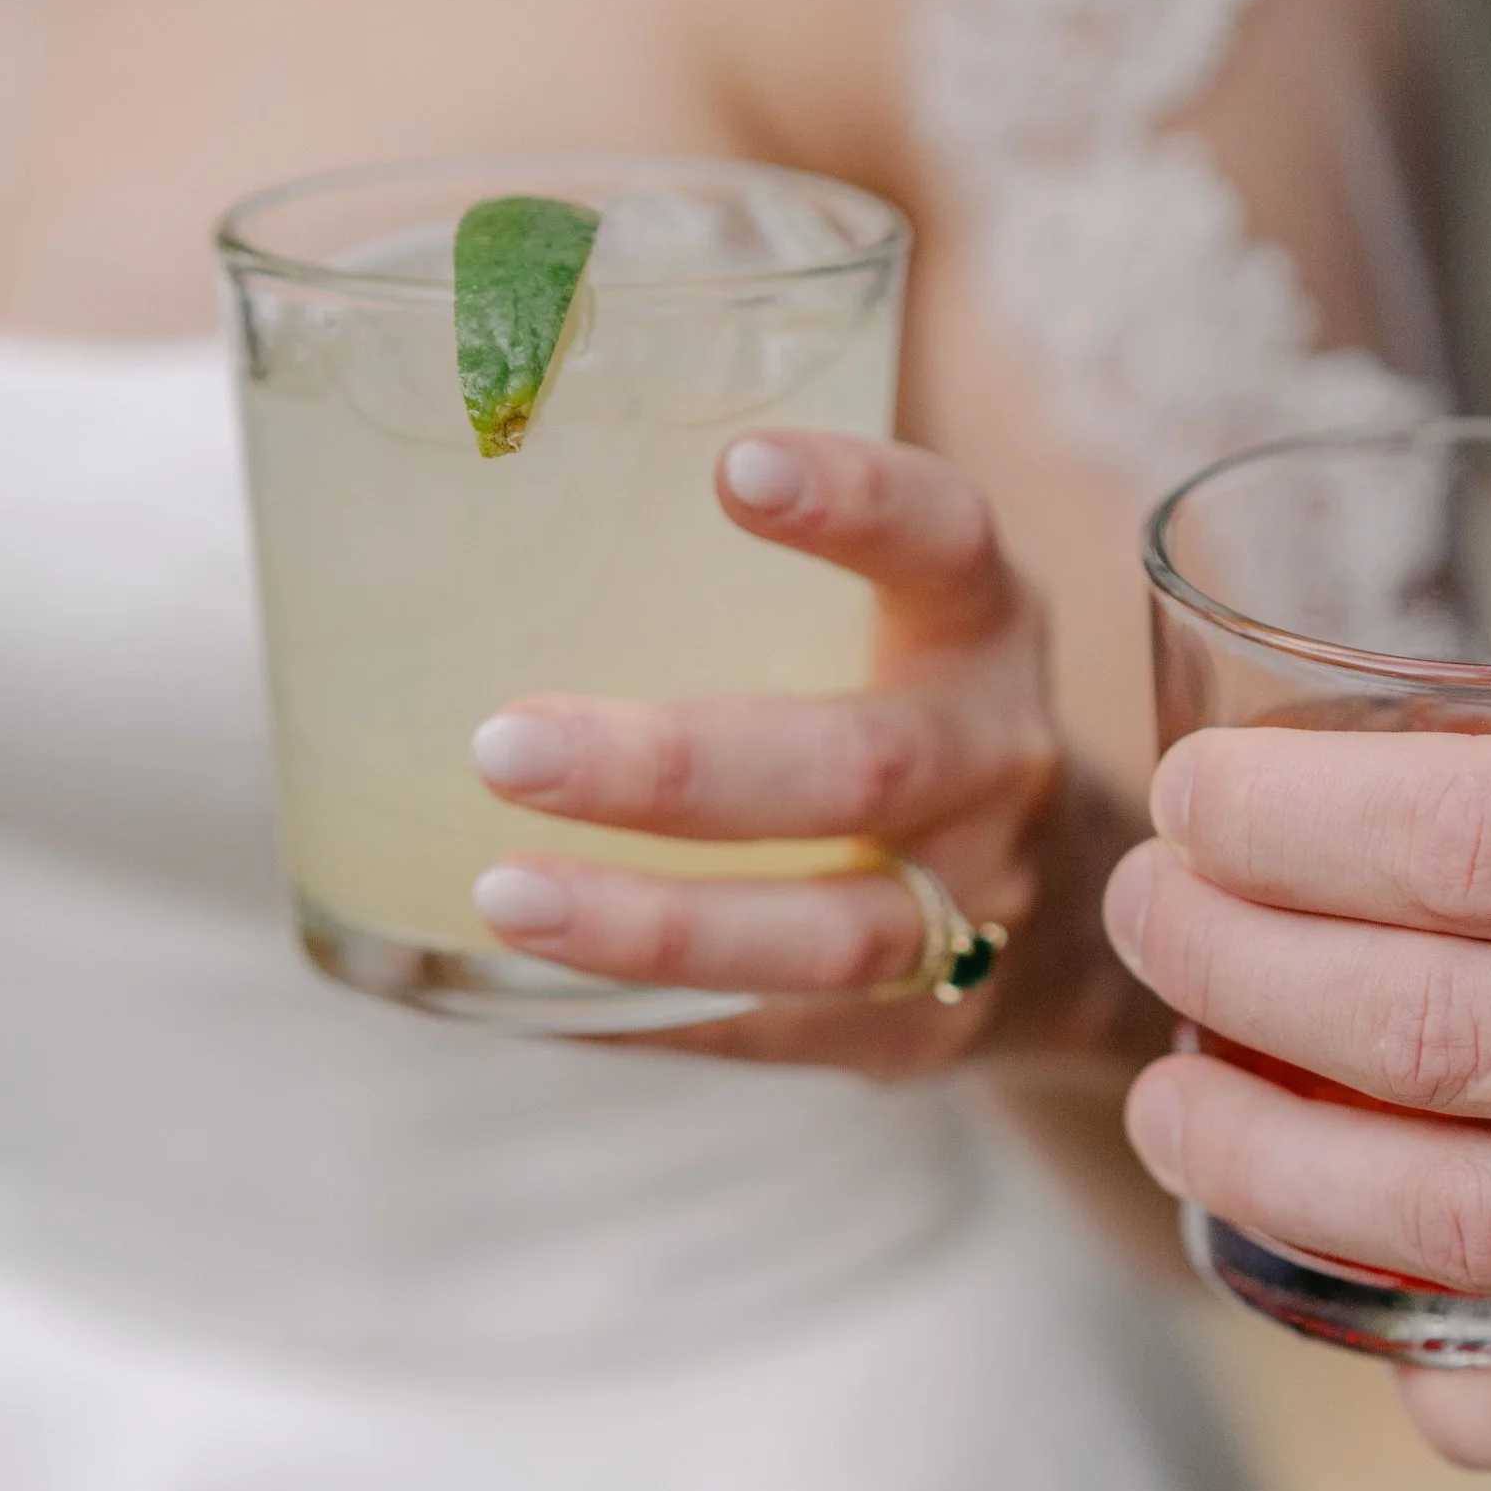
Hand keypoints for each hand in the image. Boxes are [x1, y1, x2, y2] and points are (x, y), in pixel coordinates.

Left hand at [470, 427, 1154, 1071]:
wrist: (1070, 910)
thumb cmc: (894, 704)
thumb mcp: (881, 610)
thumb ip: (723, 558)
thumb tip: (420, 457)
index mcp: (979, 622)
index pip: (943, 540)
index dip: (856, 502)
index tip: (733, 466)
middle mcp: (992, 758)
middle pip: (858, 770)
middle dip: (678, 768)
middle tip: (503, 744)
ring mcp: (972, 906)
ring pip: (825, 933)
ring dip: (655, 921)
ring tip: (504, 893)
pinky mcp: (922, 1027)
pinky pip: (774, 1032)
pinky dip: (642, 1016)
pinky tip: (512, 989)